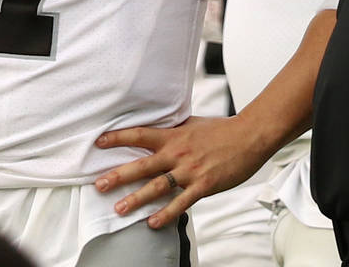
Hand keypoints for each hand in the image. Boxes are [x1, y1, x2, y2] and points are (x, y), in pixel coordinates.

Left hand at [93, 115, 272, 228]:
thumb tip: (157, 128)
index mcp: (174, 136)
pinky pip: (181, 202)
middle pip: (142, 165)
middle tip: (99, 185)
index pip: (140, 134)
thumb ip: (173, 129)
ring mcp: (190, 170)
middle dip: (118, 175)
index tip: (98, 142)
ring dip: (136, 199)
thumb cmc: (222, 130)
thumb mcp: (193, 124)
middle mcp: (178, 153)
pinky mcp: (203, 185)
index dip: (118, 137)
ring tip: (119, 209)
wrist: (250, 136)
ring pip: (157, 186)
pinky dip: (166, 214)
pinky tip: (152, 223)